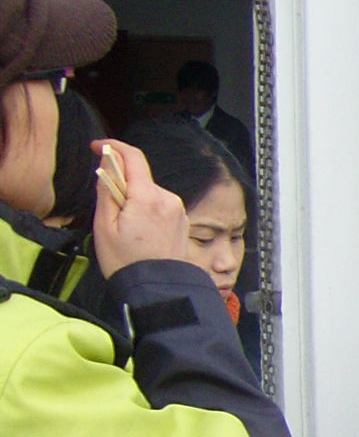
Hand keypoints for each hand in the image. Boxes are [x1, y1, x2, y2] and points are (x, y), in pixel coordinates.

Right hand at [90, 140, 187, 275]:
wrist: (157, 290)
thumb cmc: (126, 261)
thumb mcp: (104, 225)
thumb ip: (106, 189)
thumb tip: (107, 162)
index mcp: (148, 197)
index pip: (133, 157)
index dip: (113, 147)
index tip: (97, 147)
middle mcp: (169, 199)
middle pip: (140, 177)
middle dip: (120, 185)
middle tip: (108, 212)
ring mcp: (179, 211)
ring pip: (149, 193)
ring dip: (133, 200)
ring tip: (125, 230)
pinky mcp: (183, 221)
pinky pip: (159, 206)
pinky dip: (145, 210)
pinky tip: (140, 234)